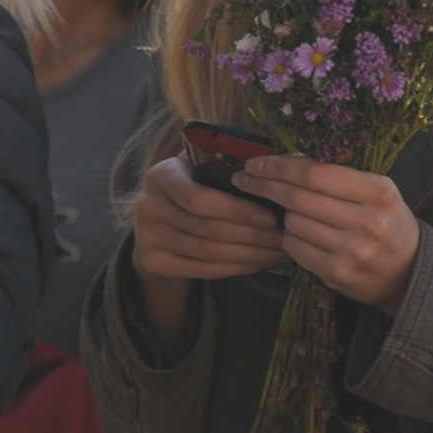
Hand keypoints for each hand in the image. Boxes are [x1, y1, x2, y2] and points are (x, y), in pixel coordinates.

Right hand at [131, 155, 288, 281]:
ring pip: (209, 253)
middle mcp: (148, 207)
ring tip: (278, 252)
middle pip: (208, 229)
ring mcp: (148, 238)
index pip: (199, 199)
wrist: (156, 219)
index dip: (237, 210)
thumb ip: (224, 162)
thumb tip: (268, 169)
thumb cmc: (190, 184)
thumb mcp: (198, 164)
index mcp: (161, 176)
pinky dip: (237, 268)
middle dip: (252, 236)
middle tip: (283, 238)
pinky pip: (205, 270)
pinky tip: (259, 262)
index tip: (270, 217)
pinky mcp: (155, 262)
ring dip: (250, 255)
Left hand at [231, 157, 420, 316]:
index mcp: (378, 192)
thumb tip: (283, 163)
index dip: (278, 166)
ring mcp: (351, 250)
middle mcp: (367, 221)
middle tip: (244, 178)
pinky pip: (294, 247)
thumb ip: (338, 177)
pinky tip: (298, 234)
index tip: (255, 162)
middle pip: (298, 197)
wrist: (409, 272)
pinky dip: (289, 238)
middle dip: (264, 185)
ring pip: (293, 222)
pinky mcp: (337, 273)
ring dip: (282, 215)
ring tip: (291, 213)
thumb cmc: (387, 223)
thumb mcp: (377, 192)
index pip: (314, 173)